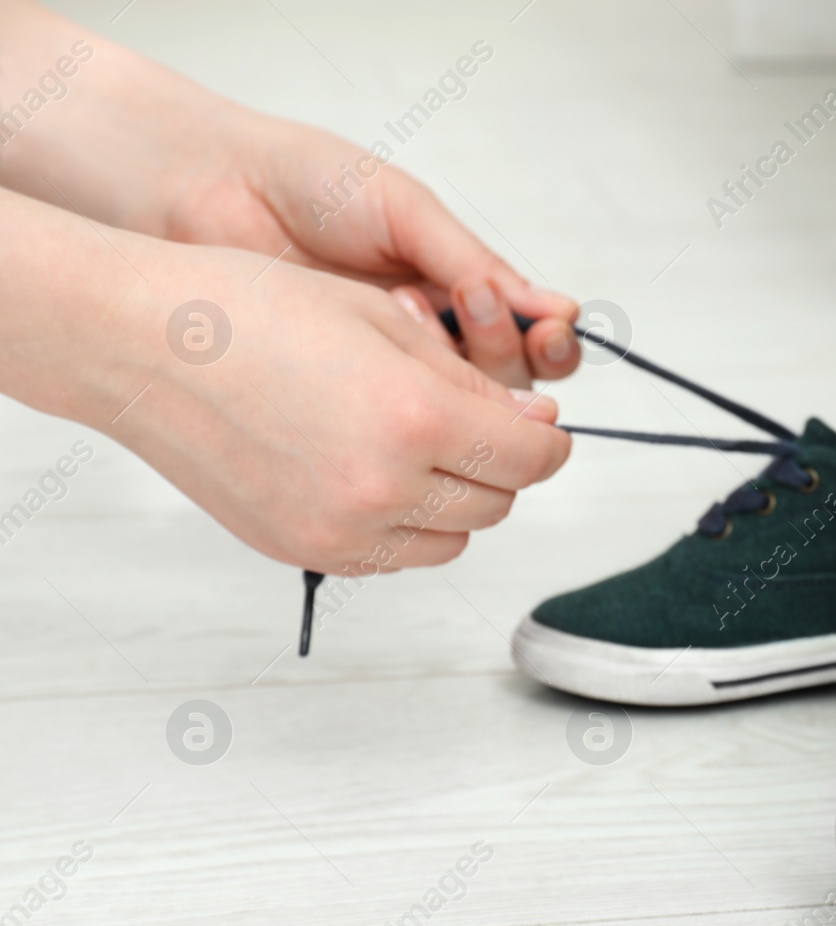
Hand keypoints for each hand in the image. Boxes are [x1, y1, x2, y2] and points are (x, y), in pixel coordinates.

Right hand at [99, 237, 571, 573]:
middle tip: (476, 423)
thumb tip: (536, 423)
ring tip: (416, 443)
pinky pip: (393, 556)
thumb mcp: (384, 319)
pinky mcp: (302, 550)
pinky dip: (404, 524)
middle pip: (497, 504)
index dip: (549, 442)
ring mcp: (339, 530)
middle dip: (503, 465)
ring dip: (456, 499)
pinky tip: (372, 471)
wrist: (138, 344)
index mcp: (414, 418)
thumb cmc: (251, 310)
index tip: (542, 426)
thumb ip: (471, 382)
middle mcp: (382, 488)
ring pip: (451, 540)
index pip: (530, 459)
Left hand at [160, 117, 579, 388]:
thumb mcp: (406, 212)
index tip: (549, 328)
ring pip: (462, 414)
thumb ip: (476, 262)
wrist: (212, 190)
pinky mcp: (345, 406)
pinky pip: (398, 426)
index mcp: (460, 293)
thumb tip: (558, 311)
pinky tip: (378, 339)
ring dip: (453, 364)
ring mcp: (389, 378)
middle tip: (471, 301)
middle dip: (504, 347)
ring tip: (408, 301)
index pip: (532, 341)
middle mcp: (434, 342)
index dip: (549, 342)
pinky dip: (403, 390)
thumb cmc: (308, 184)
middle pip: (510, 388)